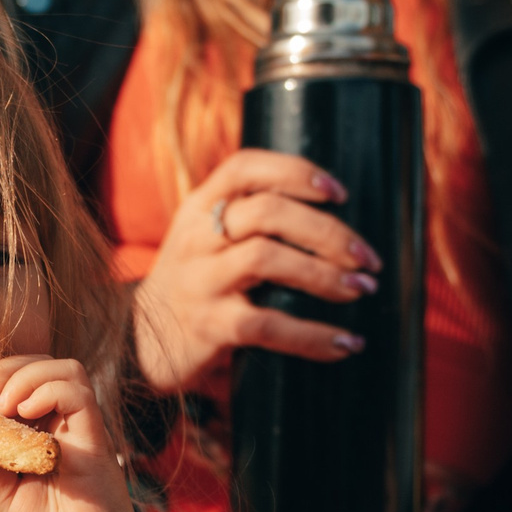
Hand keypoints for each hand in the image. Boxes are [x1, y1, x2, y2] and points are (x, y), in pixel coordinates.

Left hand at [0, 356, 164, 511]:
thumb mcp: (2, 490)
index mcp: (42, 428)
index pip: (18, 379)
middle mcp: (65, 422)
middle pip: (40, 364)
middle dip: (2, 371)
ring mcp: (83, 429)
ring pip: (64, 369)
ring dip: (24, 377)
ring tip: (0, 407)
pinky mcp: (96, 441)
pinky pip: (80, 395)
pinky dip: (48, 392)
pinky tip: (23, 413)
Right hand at [130, 148, 380, 394]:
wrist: (145, 341)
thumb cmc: (196, 281)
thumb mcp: (205, 237)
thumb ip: (249, 217)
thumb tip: (337, 216)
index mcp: (199, 207)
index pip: (244, 168)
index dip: (295, 172)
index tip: (338, 192)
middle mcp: (196, 238)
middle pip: (267, 212)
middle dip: (327, 231)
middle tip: (367, 257)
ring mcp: (200, 281)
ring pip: (266, 259)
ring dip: (324, 274)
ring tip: (361, 289)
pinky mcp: (208, 326)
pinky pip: (267, 325)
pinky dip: (312, 335)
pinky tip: (344, 343)